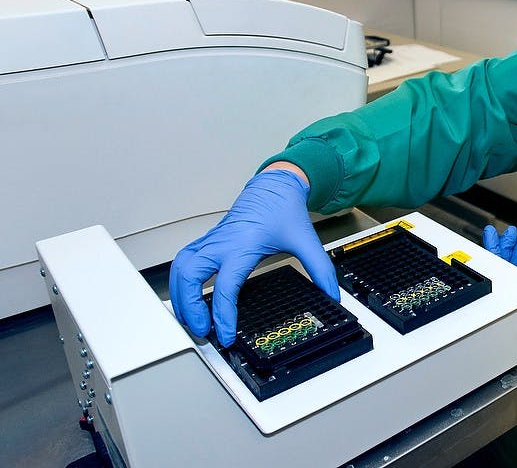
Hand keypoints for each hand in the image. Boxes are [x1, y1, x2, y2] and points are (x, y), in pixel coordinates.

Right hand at [169, 169, 338, 346]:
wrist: (275, 186)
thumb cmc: (284, 209)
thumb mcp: (306, 240)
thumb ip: (321, 270)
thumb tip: (332, 295)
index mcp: (243, 245)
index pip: (224, 286)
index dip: (222, 316)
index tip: (224, 335)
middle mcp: (222, 243)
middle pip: (189, 277)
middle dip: (189, 307)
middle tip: (202, 330)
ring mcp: (212, 241)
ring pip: (180, 269)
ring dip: (180, 296)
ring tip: (191, 319)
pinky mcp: (208, 241)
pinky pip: (184, 261)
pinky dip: (180, 281)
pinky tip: (188, 297)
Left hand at [482, 225, 516, 335]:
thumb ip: (516, 272)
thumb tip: (498, 259)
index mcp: (513, 292)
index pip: (497, 266)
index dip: (493, 248)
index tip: (490, 234)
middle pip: (505, 264)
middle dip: (505, 246)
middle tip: (506, 232)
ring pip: (515, 266)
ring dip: (514, 251)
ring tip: (515, 237)